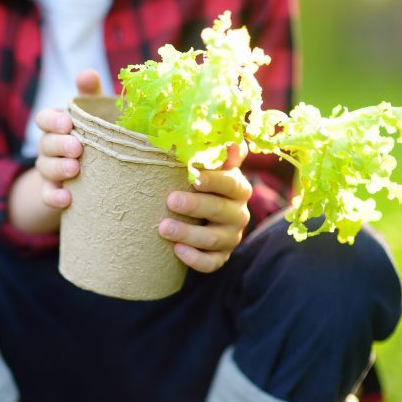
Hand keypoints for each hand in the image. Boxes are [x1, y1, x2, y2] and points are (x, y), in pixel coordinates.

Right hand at [8, 69, 101, 233]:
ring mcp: (50, 170)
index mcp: (57, 125)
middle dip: (59, 144)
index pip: (44, 118)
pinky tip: (66, 199)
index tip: (68, 122)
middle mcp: (49, 146)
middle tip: (77, 147)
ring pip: (46, 168)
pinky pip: (48, 196)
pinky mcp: (55, 192)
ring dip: (58, 168)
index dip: (52, 120)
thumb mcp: (96, 112)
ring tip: (75, 170)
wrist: (95, 175)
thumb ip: (91, 94)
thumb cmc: (97, 134)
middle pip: (45, 143)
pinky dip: (54, 197)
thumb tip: (87, 73)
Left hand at [158, 143, 251, 272]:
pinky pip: (212, 262)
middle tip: (170, 200)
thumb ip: (218, 154)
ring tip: (163, 228)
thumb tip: (232, 139)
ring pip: (213, 239)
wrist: (202, 218)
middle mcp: (238, 213)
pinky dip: (195, 259)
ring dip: (188, 233)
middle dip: (195, 205)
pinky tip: (177, 251)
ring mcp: (231, 237)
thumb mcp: (211, 168)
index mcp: (238, 188)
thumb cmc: (202, 186)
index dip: (213, 180)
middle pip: (220, 210)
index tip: (193, 177)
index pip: (230, 183)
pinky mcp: (221, 257)